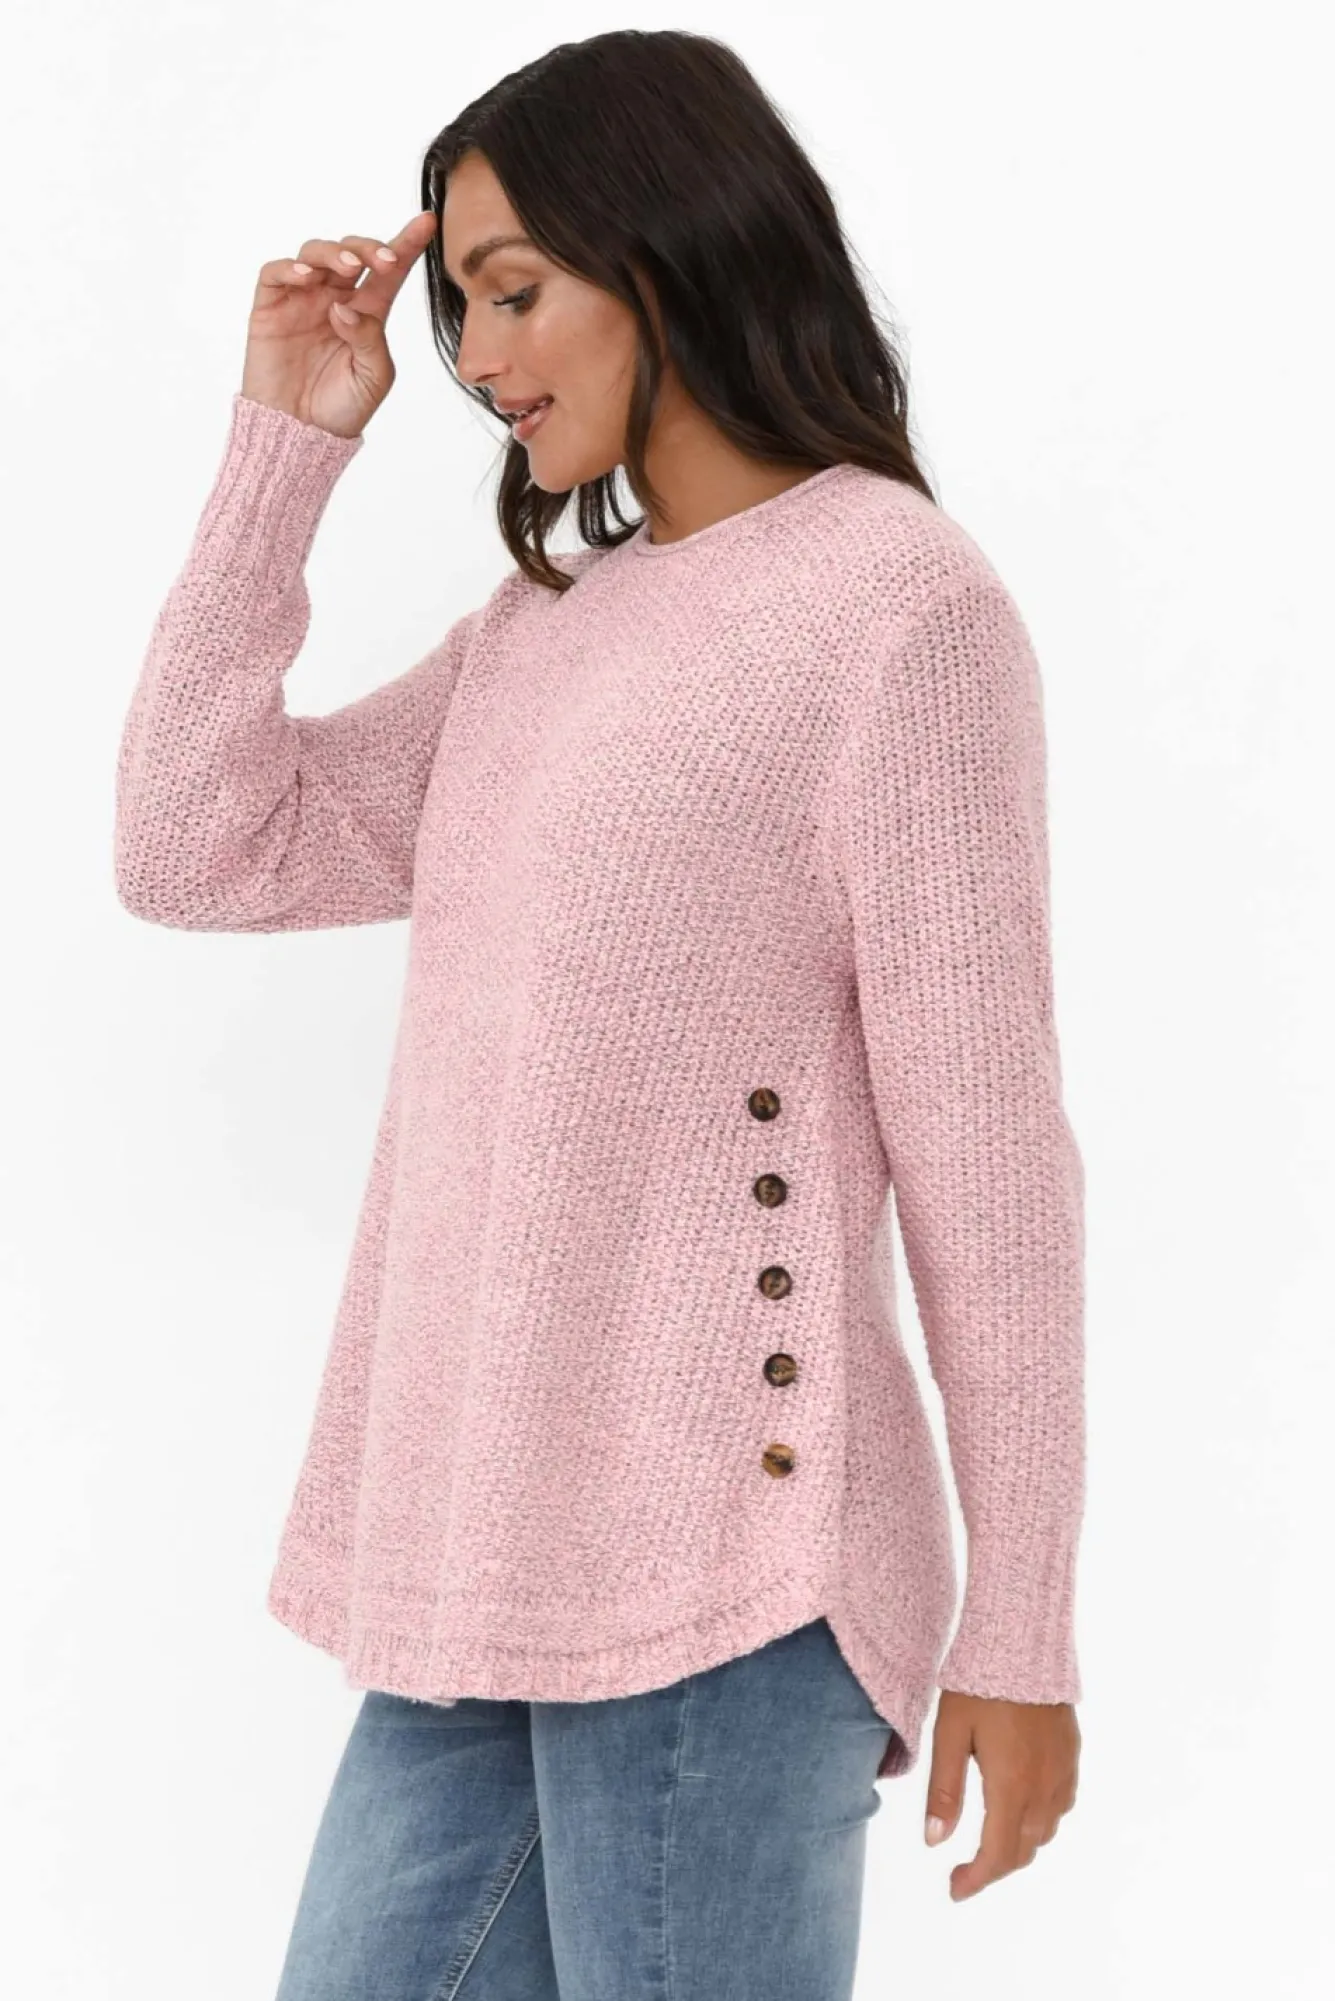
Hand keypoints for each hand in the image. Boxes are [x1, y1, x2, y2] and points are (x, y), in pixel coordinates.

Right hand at [239, 210, 438, 439]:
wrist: (300, 434)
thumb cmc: (342, 408)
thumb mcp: (374, 377)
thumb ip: (370, 339)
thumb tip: (343, 307)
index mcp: (367, 313)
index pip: (388, 272)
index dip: (407, 244)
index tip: (428, 221)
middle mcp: (335, 299)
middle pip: (351, 253)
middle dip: (369, 247)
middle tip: (384, 259)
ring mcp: (302, 300)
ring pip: (315, 253)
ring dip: (333, 252)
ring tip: (348, 267)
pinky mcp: (270, 308)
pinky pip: (276, 273)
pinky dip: (290, 267)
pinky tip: (307, 276)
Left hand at [923, 1690, 1078, 1900]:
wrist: (1023, 1642)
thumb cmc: (978, 1685)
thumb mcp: (950, 1735)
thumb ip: (944, 1790)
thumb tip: (934, 1842)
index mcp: (1011, 1787)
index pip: (997, 1854)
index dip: (976, 1879)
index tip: (954, 1888)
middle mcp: (1043, 1788)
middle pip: (1023, 1850)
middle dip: (993, 1868)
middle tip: (964, 1870)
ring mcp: (1062, 1772)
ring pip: (1045, 1832)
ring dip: (1018, 1846)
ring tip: (989, 1842)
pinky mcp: (1071, 1754)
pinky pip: (1061, 1805)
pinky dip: (1040, 1821)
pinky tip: (1021, 1809)